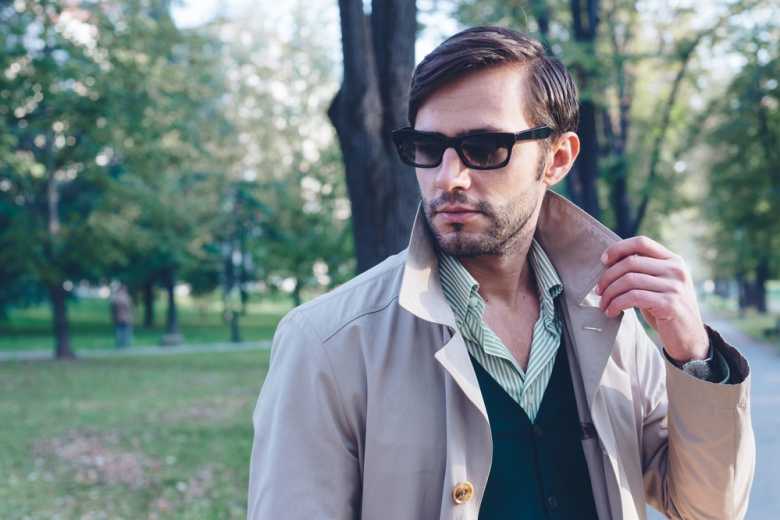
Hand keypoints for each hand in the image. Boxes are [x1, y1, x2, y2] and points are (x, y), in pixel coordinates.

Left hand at [595, 236, 708, 362]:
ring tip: (603, 304)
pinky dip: (616, 304)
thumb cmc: (666, 310)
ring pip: (629, 280)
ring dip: (609, 293)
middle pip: (631, 262)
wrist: (689, 338)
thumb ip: (643, 271)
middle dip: (608, 276)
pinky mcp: (669, 303)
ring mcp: (674, 286)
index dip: (618, 248)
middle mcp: (676, 269)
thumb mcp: (658, 285)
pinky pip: (633, 297)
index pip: (641, 242)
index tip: (603, 261)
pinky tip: (611, 312)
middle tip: (598, 291)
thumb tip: (609, 263)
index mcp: (673, 260)